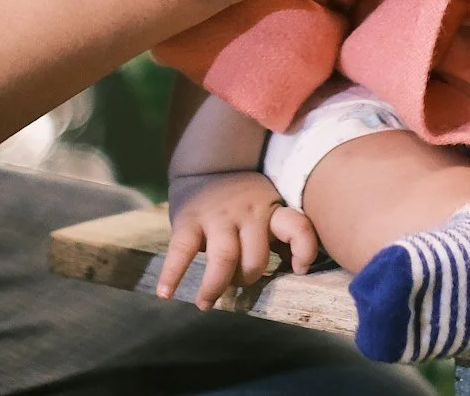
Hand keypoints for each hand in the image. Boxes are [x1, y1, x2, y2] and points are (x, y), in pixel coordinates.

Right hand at [161, 170, 319, 308]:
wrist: (206, 165)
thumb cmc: (244, 201)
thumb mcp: (268, 207)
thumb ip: (282, 235)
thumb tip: (298, 269)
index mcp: (271, 210)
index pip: (297, 226)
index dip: (304, 249)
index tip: (300, 269)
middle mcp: (247, 213)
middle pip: (255, 257)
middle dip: (246, 280)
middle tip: (235, 287)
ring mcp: (218, 216)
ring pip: (224, 257)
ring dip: (215, 286)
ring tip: (205, 304)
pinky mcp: (188, 219)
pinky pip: (182, 250)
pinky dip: (173, 274)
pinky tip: (165, 293)